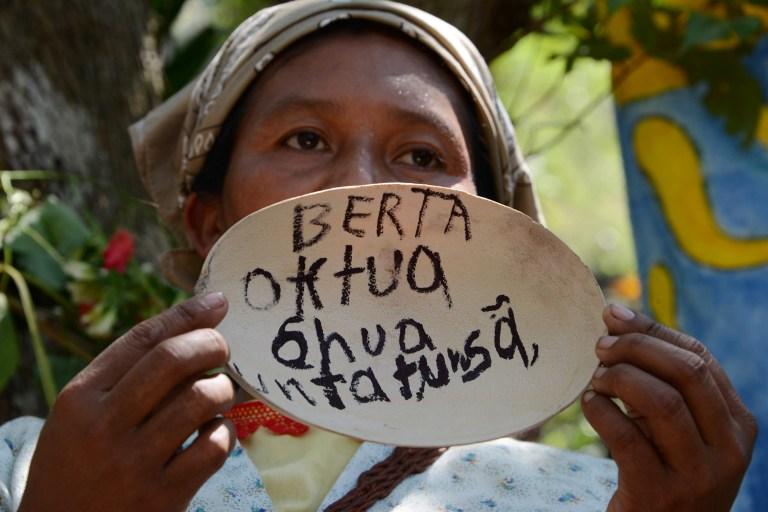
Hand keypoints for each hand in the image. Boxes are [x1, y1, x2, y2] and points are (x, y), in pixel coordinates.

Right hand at [19, 293, 236, 511]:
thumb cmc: (78, 464)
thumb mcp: (80, 415)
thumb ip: (125, 375)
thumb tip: (193, 326)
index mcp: (80, 398)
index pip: (142, 340)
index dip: (186, 315)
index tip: (217, 302)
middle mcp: (104, 426)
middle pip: (173, 360)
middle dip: (211, 344)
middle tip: (223, 348)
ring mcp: (134, 463)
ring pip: (202, 399)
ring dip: (222, 390)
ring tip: (217, 395)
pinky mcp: (164, 496)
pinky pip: (216, 445)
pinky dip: (224, 432)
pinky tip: (214, 434)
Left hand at [582, 304, 756, 511]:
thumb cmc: (663, 471)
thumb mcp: (677, 428)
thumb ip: (658, 378)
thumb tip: (615, 315)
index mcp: (738, 424)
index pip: (700, 358)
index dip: (653, 331)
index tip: (613, 317)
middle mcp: (728, 448)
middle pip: (687, 372)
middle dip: (636, 348)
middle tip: (600, 346)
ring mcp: (698, 474)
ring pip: (662, 401)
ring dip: (620, 378)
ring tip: (596, 379)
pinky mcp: (660, 493)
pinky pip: (627, 438)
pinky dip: (601, 412)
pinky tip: (590, 405)